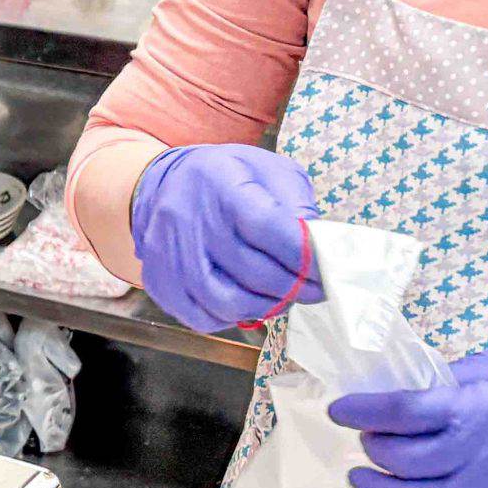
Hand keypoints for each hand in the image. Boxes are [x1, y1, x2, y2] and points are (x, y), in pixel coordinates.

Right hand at [129, 144, 321, 331]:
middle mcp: (188, 220)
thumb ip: (296, 203)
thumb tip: (317, 248)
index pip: (268, 227)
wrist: (162, 184)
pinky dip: (235, 317)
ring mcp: (169, 256)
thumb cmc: (225, 177)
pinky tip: (249, 302)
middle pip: (253, 271)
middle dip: (296, 287)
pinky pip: (205, 318)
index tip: (327, 269)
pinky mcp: (160, 282)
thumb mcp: (267, 169)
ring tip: (285, 298)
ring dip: (268, 307)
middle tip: (315, 289)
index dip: (304, 255)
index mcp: (220, 184)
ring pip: (230, 303)